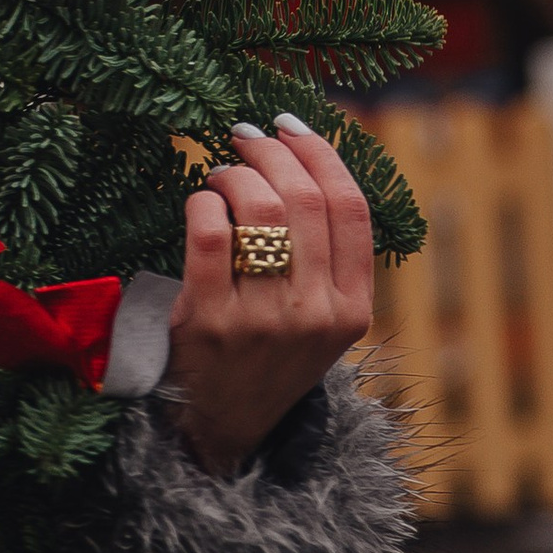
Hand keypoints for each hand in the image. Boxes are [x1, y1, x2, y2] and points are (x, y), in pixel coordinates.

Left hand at [169, 115, 375, 475]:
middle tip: (244, 135)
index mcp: (353, 310)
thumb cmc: (267, 357)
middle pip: (305, 199)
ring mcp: (263, 319)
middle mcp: (315, 314)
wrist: (219, 428)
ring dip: (234, 172)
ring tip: (222, 171)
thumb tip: (305, 159)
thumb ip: (325, 258)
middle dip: (271, 150)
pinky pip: (210, 232)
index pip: (352, 209)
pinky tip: (199, 201)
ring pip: (259, 208)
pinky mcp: (209, 320)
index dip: (323, 154)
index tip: (292, 125)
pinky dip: (203, 200)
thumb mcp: (319, 321)